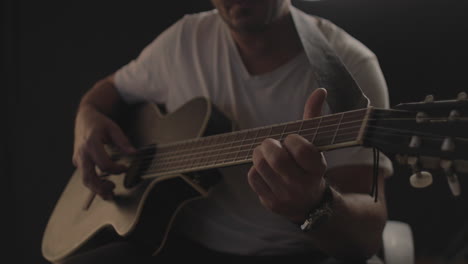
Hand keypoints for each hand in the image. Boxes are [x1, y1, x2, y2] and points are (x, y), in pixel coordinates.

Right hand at [72, 105, 135, 199]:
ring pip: (85, 180)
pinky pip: (85, 175)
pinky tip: (104, 187)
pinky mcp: (78, 161)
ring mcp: (78, 158)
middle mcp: (82, 153)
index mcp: (91, 143)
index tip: (125, 168)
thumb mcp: (113, 128)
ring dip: (96, 190)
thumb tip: (134, 153)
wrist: (84, 118)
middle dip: (101, 188)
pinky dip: (94, 184)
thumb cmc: (99, 123)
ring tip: (109, 194)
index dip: (116, 169)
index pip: (104, 164)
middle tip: (113, 192)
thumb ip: (123, 141)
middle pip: (89, 177)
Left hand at [247, 88, 328, 222]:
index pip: (301, 149)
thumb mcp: (315, 145)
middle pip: (276, 158)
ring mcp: (285, 196)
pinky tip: (265, 169)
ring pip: (260, 165)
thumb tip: (320, 91)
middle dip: (269, 145)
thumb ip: (314, 118)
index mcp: (317, 169)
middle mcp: (303, 185)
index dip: (292, 140)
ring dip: (259, 153)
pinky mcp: (270, 202)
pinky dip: (255, 168)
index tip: (292, 140)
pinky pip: (253, 177)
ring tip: (267, 153)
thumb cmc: (308, 166)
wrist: (309, 204)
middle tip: (271, 143)